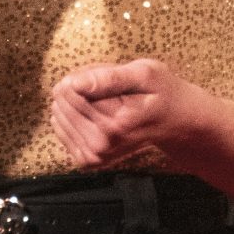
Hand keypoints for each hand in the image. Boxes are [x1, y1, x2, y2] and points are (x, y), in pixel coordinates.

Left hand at [47, 58, 216, 171]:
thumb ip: (109, 77)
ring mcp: (94, 156)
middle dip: (78, 88)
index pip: (70, 90)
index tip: (106, 77)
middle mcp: (101, 145)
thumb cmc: (161, 93)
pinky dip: (74, 118)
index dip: (83, 75)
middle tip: (108, 89)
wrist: (175, 123)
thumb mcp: (145, 73)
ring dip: (76, 103)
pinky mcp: (88, 160)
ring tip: (106, 101)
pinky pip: (61, 130)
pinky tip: (97, 114)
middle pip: (61, 103)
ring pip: (58, 116)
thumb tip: (74, 83)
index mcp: (115, 123)